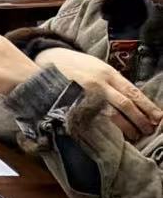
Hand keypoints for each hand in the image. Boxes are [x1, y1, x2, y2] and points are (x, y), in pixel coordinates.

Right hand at [36, 47, 162, 140]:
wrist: (46, 61)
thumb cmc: (76, 66)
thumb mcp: (97, 66)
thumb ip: (114, 81)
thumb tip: (135, 100)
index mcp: (107, 73)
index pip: (133, 93)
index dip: (148, 107)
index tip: (158, 119)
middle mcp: (99, 83)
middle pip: (126, 105)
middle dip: (140, 120)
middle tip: (148, 131)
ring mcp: (85, 94)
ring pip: (112, 115)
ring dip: (126, 128)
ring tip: (134, 136)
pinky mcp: (74, 103)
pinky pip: (94, 119)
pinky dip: (106, 128)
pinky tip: (113, 135)